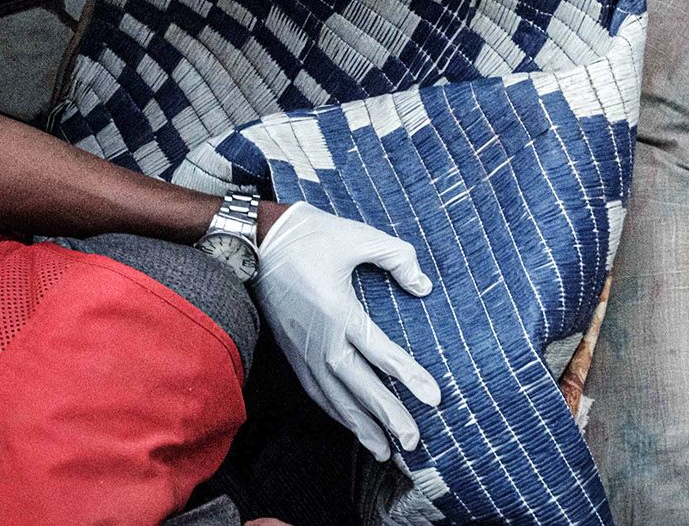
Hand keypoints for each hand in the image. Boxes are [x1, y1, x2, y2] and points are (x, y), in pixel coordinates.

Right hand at [254, 203, 442, 460]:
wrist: (255, 243)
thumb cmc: (311, 237)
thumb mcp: (359, 236)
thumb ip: (397, 257)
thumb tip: (423, 286)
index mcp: (339, 312)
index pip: (381, 353)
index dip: (408, 377)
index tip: (433, 398)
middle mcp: (321, 340)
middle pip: (359, 387)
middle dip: (387, 417)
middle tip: (413, 443)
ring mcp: (304, 351)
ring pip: (335, 398)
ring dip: (360, 426)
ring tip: (385, 452)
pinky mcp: (293, 354)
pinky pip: (317, 391)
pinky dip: (336, 412)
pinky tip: (350, 425)